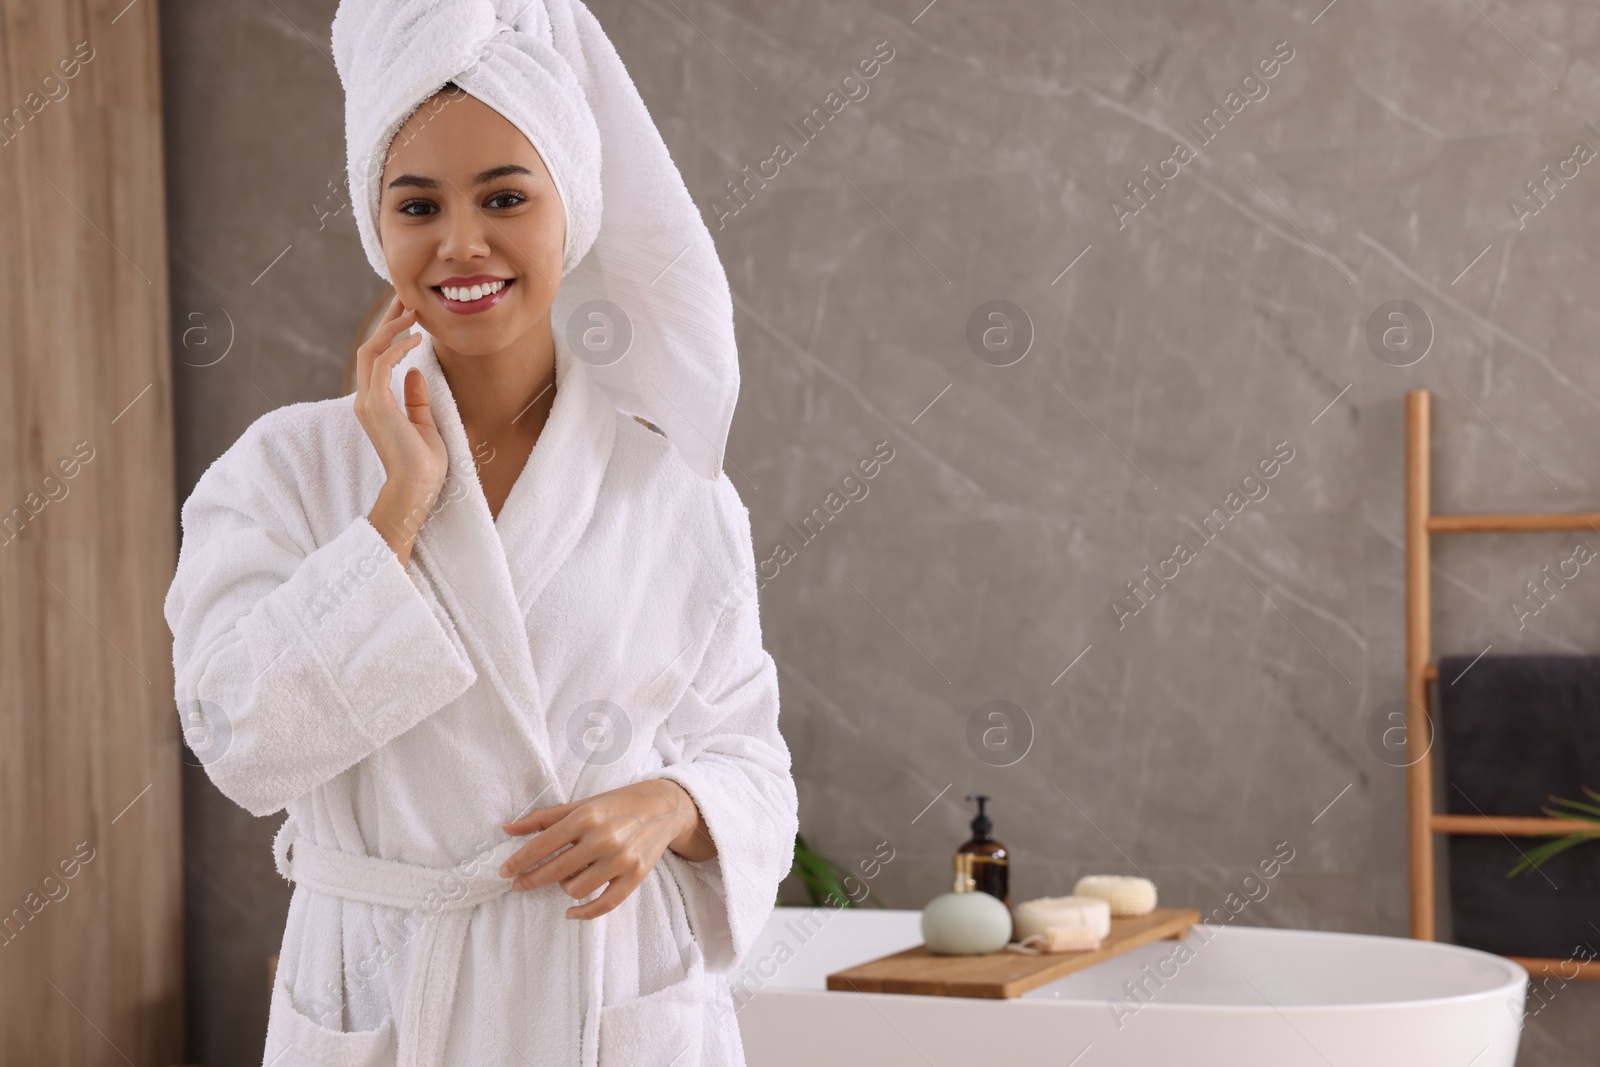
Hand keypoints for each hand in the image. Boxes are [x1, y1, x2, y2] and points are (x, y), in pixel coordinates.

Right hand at [355, 295, 447, 559]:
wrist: (416, 490)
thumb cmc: (424, 465)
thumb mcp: (424, 424)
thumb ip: (416, 398)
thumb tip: (414, 372)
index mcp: (375, 404)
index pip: (377, 360)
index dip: (389, 334)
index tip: (406, 314)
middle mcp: (366, 400)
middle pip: (370, 348)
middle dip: (388, 321)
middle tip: (405, 298)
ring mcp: (368, 402)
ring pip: (371, 351)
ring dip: (392, 328)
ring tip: (413, 311)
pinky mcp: (377, 405)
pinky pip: (382, 365)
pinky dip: (397, 347)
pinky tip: (416, 337)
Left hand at [499, 779, 712, 919]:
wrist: (664, 807)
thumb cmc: (617, 804)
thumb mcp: (581, 804)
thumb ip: (543, 818)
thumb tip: (507, 828)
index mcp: (586, 817)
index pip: (543, 844)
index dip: (519, 861)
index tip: (504, 872)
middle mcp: (603, 839)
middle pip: (555, 870)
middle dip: (530, 880)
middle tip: (518, 884)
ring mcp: (620, 860)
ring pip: (575, 889)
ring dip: (563, 887)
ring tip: (565, 877)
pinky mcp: (635, 877)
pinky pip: (603, 905)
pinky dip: (584, 913)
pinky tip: (570, 912)